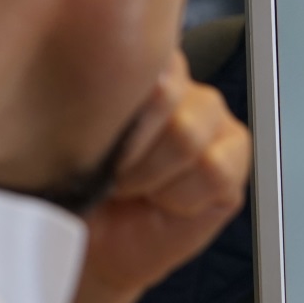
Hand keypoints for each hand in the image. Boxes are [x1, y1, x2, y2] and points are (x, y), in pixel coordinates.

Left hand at [70, 54, 250, 302]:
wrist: (88, 244)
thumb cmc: (75, 187)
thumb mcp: (70, 134)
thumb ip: (96, 97)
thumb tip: (106, 76)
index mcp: (141, 67)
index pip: (144, 57)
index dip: (113, 104)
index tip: (87, 138)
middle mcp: (183, 86)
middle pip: (165, 93)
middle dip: (127, 146)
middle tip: (109, 172)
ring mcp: (213, 121)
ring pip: (188, 134)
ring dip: (151, 175)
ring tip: (134, 189)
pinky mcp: (233, 160)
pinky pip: (214, 170)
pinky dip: (182, 196)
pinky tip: (166, 204)